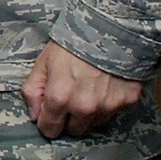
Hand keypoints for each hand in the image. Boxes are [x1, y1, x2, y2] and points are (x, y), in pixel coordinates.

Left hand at [21, 41, 141, 137]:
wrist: (110, 29)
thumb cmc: (72, 44)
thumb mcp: (43, 63)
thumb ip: (33, 91)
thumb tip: (34, 116)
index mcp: (59, 98)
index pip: (50, 129)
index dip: (47, 122)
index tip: (50, 113)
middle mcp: (84, 107)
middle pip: (74, 131)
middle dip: (69, 119)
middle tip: (71, 98)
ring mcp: (108, 106)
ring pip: (94, 123)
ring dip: (89, 113)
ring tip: (88, 89)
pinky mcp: (127, 101)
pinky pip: (113, 112)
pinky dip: (108, 103)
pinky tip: (105, 85)